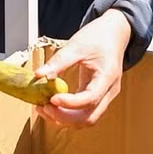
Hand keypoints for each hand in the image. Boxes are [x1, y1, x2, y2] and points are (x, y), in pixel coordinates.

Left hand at [36, 11, 131, 128]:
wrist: (114, 34)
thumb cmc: (98, 37)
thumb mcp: (77, 45)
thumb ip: (59, 61)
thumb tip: (39, 75)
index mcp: (107, 77)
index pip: (90, 99)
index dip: (70, 103)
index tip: (52, 98)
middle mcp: (109, 91)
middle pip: (89, 117)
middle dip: (65, 117)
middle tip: (44, 107)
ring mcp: (105, 96)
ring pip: (86, 119)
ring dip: (65, 119)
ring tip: (44, 108)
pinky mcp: (97, 97)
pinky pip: (84, 113)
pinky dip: (68, 114)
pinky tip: (52, 106)